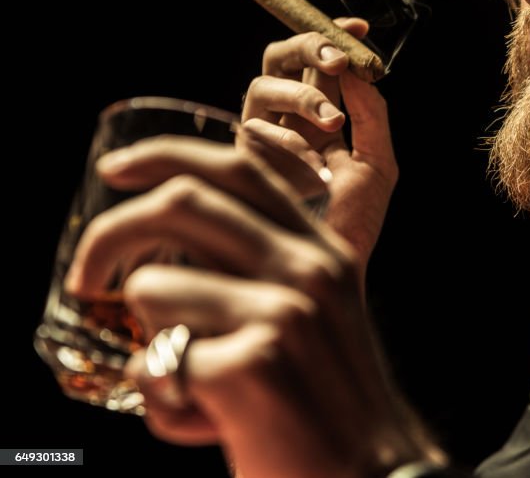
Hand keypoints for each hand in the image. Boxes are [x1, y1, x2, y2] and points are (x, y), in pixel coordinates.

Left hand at [64, 138, 441, 477]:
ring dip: (149, 342)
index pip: (239, 169)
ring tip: (193, 386)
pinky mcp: (252, 364)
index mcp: (321, 251)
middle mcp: (306, 268)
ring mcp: (282, 311)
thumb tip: (169, 247)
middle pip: (183, 203)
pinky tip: (206, 421)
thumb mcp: (317, 314)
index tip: (117, 169)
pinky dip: (162, 400)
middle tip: (86, 275)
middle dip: (110, 233)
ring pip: (154, 287)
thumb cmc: (327, 401)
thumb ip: (266, 270)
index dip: (168, 156)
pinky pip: (155, 363)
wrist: (370, 475)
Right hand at [239, 18, 396, 276]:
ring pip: (260, 88)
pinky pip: (254, 133)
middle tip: (338, 60)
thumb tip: (359, 70)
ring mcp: (257, 140)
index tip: (362, 28)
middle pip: (278, 60)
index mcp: (318, 116)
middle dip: (307, 48)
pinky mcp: (236, 165)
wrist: (329, 272)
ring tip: (332, 122)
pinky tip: (316, 170)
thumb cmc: (354, 222)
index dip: (333, 36)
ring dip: (300, 96)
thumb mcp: (377, 163)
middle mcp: (283, 121)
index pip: (319, 62)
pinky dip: (289, 143)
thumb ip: (372, 115)